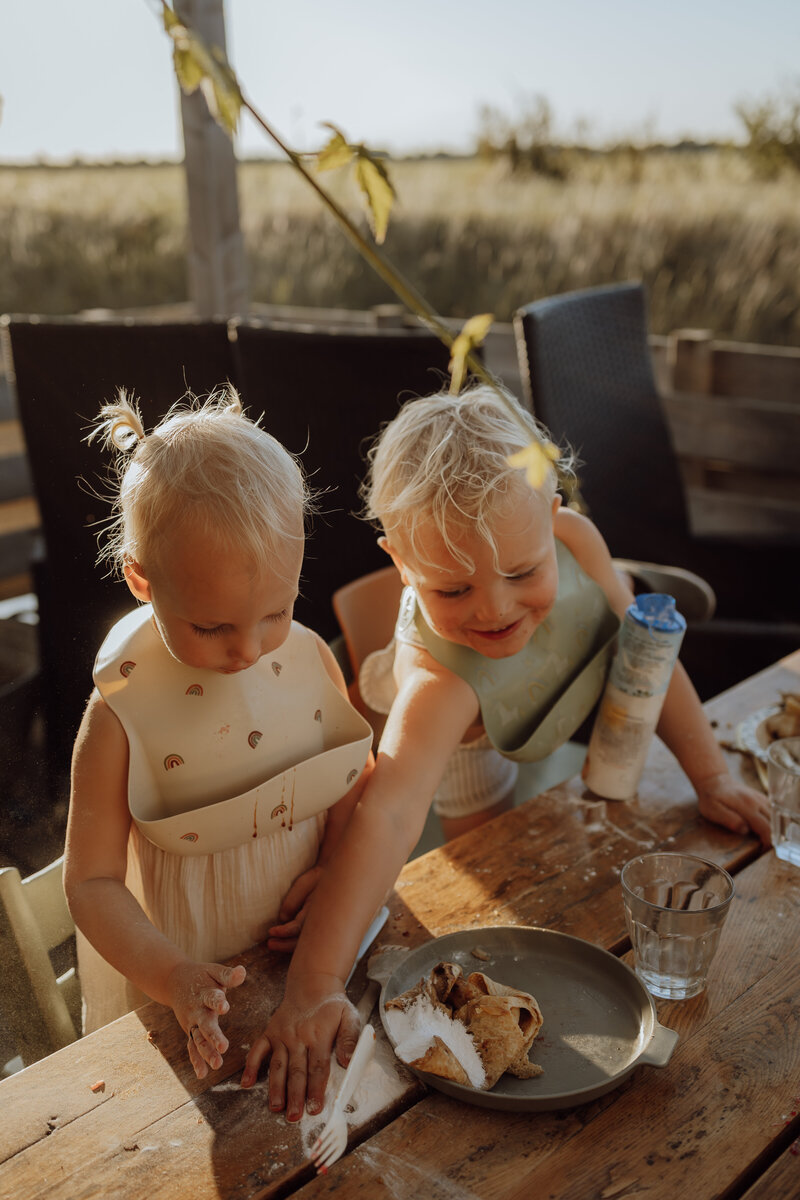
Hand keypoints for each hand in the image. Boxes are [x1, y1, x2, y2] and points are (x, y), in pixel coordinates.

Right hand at [167, 960, 246, 1078]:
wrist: (174, 981)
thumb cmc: (201, 977)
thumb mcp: (214, 971)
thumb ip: (228, 975)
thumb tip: (242, 971)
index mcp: (204, 994)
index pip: (211, 998)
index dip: (217, 1002)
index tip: (224, 1006)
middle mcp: (196, 1010)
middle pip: (205, 1024)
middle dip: (214, 1036)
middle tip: (223, 1048)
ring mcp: (192, 1023)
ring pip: (198, 1039)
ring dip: (206, 1052)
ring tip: (217, 1064)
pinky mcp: (190, 1031)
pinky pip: (192, 1047)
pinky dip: (196, 1060)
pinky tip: (202, 1074)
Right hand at [240, 972, 360, 1121]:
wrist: (313, 984)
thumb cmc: (333, 1006)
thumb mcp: (350, 1016)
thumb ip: (350, 1039)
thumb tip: (349, 1062)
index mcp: (319, 1035)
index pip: (318, 1067)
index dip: (316, 1089)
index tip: (315, 1109)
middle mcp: (298, 1037)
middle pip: (297, 1070)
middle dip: (295, 1095)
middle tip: (293, 1117)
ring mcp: (282, 1035)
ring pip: (278, 1065)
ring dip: (276, 1087)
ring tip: (276, 1107)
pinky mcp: (270, 1032)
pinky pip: (258, 1050)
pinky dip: (251, 1066)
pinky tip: (246, 1083)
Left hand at [266, 865, 322, 952]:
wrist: (335, 879)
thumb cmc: (316, 879)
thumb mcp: (303, 883)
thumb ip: (292, 901)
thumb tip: (282, 919)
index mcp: (316, 910)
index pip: (298, 927)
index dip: (284, 932)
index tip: (271, 931)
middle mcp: (321, 921)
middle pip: (302, 941)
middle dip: (284, 945)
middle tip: (270, 943)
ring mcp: (322, 926)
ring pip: (306, 943)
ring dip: (287, 946)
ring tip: (272, 944)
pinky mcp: (320, 926)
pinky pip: (308, 938)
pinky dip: (294, 942)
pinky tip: (284, 941)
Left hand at [696, 772, 771, 843]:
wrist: (714, 780)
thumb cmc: (711, 798)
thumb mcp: (713, 810)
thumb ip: (729, 820)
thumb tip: (745, 830)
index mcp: (747, 806)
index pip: (765, 827)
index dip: (767, 842)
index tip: (761, 851)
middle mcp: (757, 801)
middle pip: (774, 823)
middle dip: (772, 838)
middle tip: (762, 848)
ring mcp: (760, 798)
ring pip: (775, 817)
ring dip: (773, 829)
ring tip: (763, 840)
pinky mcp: (760, 797)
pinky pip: (772, 811)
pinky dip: (772, 821)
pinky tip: (764, 828)